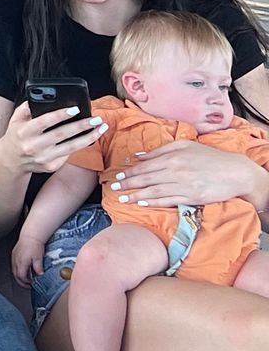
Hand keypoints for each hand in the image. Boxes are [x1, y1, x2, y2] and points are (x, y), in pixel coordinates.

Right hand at [0, 100, 103, 180]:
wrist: (11, 161)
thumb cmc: (17, 135)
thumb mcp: (16, 119)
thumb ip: (28, 107)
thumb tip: (45, 97)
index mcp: (24, 132)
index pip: (44, 122)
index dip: (60, 115)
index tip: (75, 109)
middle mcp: (33, 146)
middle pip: (62, 135)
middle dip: (82, 126)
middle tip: (96, 119)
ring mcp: (43, 158)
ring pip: (71, 147)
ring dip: (89, 137)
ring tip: (101, 128)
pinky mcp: (51, 166)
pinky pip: (68, 154)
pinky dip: (79, 145)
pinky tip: (88, 137)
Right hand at [11, 231, 46, 284]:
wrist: (31, 235)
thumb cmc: (35, 245)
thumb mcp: (39, 258)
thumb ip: (38, 268)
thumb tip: (40, 275)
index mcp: (21, 263)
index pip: (21, 277)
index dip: (26, 282)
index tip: (31, 284)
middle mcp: (16, 260)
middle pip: (16, 275)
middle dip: (21, 281)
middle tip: (27, 284)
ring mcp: (14, 257)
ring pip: (14, 270)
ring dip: (19, 275)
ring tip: (26, 277)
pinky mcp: (14, 253)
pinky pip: (14, 264)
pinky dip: (18, 269)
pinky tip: (23, 268)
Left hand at [111, 140, 268, 216]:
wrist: (236, 172)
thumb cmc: (210, 157)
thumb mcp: (185, 146)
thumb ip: (161, 150)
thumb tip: (139, 156)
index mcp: (174, 156)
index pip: (146, 166)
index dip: (130, 172)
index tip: (118, 177)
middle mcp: (177, 170)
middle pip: (147, 178)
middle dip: (128, 184)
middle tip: (114, 189)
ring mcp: (184, 185)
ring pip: (155, 191)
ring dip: (137, 196)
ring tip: (124, 199)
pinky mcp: (192, 197)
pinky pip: (169, 200)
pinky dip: (154, 203)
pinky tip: (143, 204)